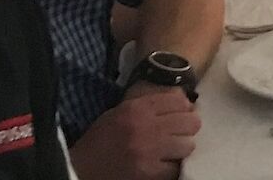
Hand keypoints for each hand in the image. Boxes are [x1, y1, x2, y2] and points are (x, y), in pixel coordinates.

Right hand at [71, 89, 200, 179]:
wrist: (81, 167)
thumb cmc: (102, 139)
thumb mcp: (121, 112)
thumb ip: (149, 106)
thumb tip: (183, 103)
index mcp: (137, 108)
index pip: (179, 100)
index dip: (185, 107)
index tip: (182, 114)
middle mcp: (146, 127)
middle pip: (191, 122)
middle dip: (188, 128)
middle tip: (180, 134)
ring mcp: (149, 151)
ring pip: (188, 145)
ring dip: (181, 149)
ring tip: (170, 151)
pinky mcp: (150, 173)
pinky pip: (176, 167)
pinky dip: (172, 167)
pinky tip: (162, 165)